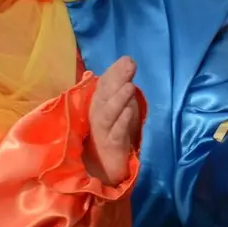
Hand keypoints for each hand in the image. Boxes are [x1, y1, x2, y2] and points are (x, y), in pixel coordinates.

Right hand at [83, 57, 140, 185]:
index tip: (127, 59)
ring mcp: (103, 131)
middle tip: (130, 65)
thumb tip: (127, 60)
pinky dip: (122, 122)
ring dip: (118, 99)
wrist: (107, 166)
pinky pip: (116, 133)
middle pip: (105, 96)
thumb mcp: (121, 105)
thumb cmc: (115, 131)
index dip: (114, 72)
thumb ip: (122, 84)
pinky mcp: (110, 146)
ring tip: (130, 87)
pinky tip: (129, 112)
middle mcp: (97, 114)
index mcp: (99, 103)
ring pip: (108, 113)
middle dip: (117, 80)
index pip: (105, 84)